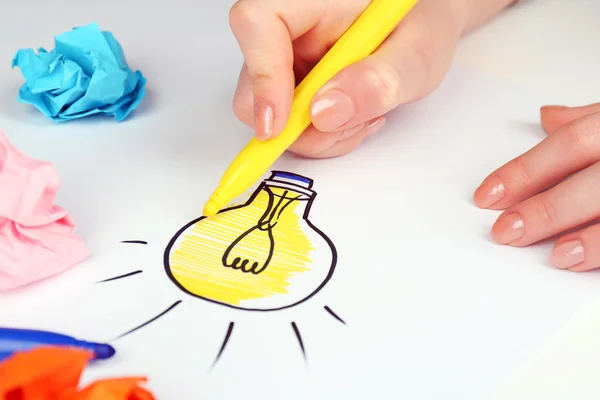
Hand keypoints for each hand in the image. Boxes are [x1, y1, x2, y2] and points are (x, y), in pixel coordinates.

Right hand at [229, 0, 516, 157]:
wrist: (426, 24)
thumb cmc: (422, 22)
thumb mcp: (417, 52)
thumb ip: (378, 81)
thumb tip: (323, 113)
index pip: (259, 23)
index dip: (262, 78)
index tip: (278, 125)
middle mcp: (290, 23)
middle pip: (254, 82)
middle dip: (298, 124)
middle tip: (346, 127)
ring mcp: (287, 54)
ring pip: (269, 112)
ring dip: (316, 134)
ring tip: (363, 116)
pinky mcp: (291, 80)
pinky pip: (287, 122)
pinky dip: (320, 133)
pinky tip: (352, 116)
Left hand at [474, 103, 599, 271]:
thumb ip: (587, 121)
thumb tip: (547, 117)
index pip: (569, 144)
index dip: (525, 171)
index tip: (486, 195)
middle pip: (590, 182)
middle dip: (545, 208)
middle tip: (505, 231)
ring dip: (588, 237)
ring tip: (556, 256)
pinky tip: (584, 262)